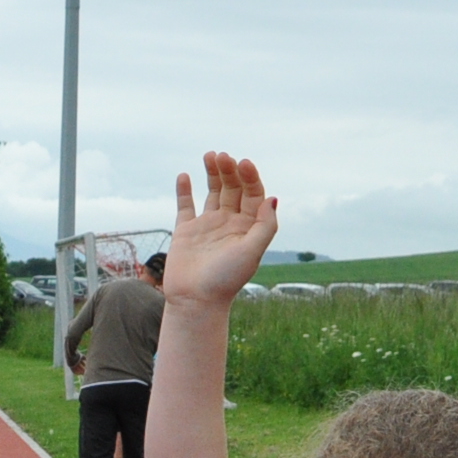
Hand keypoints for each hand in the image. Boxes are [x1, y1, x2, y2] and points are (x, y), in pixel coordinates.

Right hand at [165, 152, 279, 307]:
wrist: (196, 301)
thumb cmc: (226, 280)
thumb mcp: (252, 252)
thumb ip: (265, 226)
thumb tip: (272, 197)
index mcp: (248, 227)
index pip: (253, 194)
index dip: (250, 177)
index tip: (243, 163)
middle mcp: (229, 223)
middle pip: (233, 188)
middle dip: (229, 171)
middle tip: (222, 157)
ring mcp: (207, 226)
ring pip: (212, 191)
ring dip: (212, 173)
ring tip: (210, 155)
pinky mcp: (186, 232)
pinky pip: (185, 206)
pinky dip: (185, 190)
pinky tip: (184, 176)